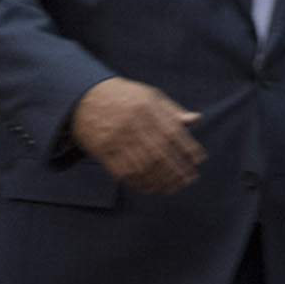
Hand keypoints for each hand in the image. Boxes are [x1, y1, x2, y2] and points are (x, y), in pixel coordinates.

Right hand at [70, 77, 204, 193]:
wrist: (86, 97)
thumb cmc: (124, 96)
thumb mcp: (150, 96)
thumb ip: (171, 110)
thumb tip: (195, 119)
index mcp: (149, 109)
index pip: (173, 132)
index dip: (187, 148)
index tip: (198, 160)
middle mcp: (134, 124)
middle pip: (160, 152)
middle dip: (177, 169)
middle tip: (188, 180)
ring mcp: (118, 139)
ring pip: (143, 165)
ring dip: (160, 180)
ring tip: (173, 187)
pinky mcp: (104, 151)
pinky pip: (123, 172)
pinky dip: (139, 182)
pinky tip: (151, 187)